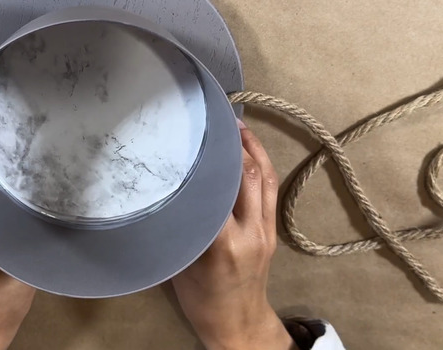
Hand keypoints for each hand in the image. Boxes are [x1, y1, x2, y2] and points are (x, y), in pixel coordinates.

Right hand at [172, 121, 295, 349]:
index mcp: (220, 244)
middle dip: (234, 143)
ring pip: (263, 178)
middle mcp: (248, 232)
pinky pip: (269, 188)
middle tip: (216, 118)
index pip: (218, 189)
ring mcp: (265, 230)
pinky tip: (250, 149)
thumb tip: (169, 187)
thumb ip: (182, 225)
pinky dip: (261, 164)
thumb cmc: (201, 298)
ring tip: (236, 125)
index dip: (210, 158)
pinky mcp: (273, 230)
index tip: (195, 134)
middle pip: (245, 176)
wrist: (238, 323)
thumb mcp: (180, 262)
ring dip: (252, 148)